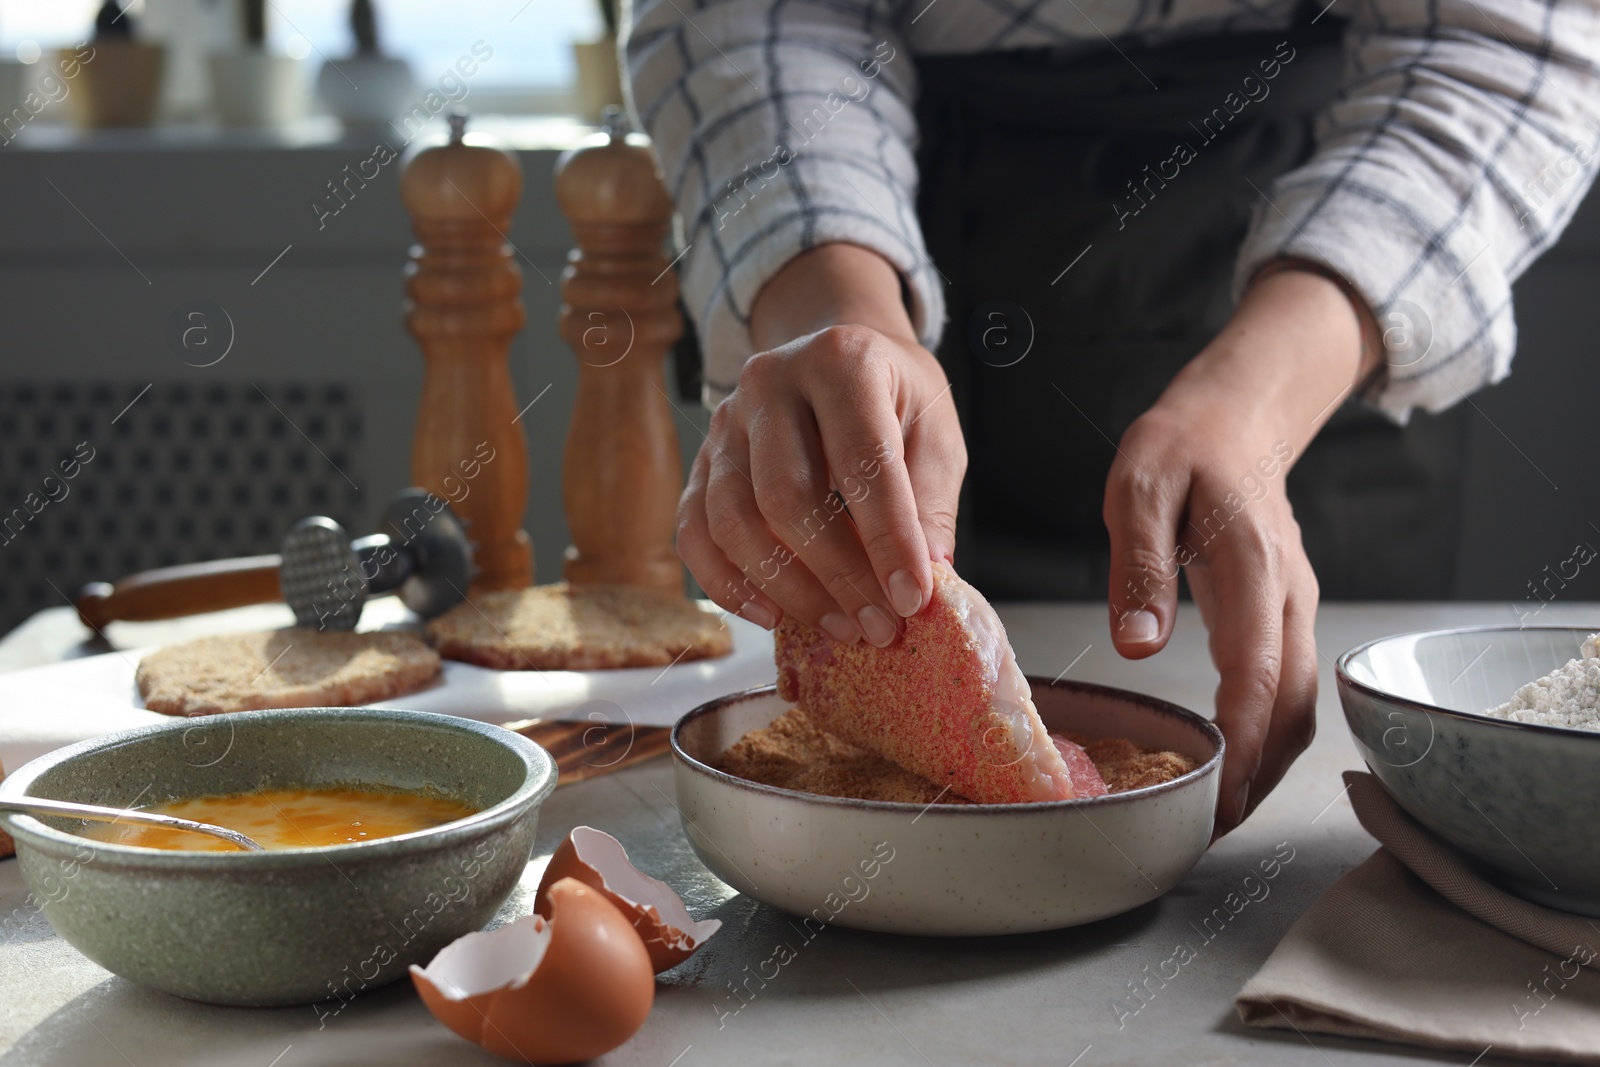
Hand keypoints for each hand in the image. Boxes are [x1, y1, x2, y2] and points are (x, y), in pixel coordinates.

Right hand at [677, 244, 965, 645]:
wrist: (838, 357)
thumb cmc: (894, 400)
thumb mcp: (935, 433)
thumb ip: (929, 501)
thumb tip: (923, 577)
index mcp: (840, 361)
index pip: (860, 459)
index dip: (887, 537)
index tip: (912, 598)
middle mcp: (770, 383)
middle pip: (786, 495)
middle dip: (837, 574)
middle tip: (879, 626)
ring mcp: (725, 423)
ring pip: (734, 520)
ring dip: (788, 589)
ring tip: (840, 627)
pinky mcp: (701, 462)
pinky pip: (696, 533)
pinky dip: (729, 585)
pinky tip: (774, 615)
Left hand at [1103, 265, 1381, 837]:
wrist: (1237, 414)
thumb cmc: (1182, 446)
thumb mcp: (1140, 487)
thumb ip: (1140, 563)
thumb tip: (1138, 643)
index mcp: (1252, 566)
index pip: (1257, 672)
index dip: (1241, 741)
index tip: (1218, 795)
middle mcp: (1288, 595)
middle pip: (1293, 706)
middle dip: (1259, 775)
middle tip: (1209, 829)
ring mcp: (1295, 606)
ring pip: (1300, 702)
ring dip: (1269, 763)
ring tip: (1219, 812)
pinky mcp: (1286, 612)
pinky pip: (1290, 686)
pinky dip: (1268, 734)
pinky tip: (1233, 759)